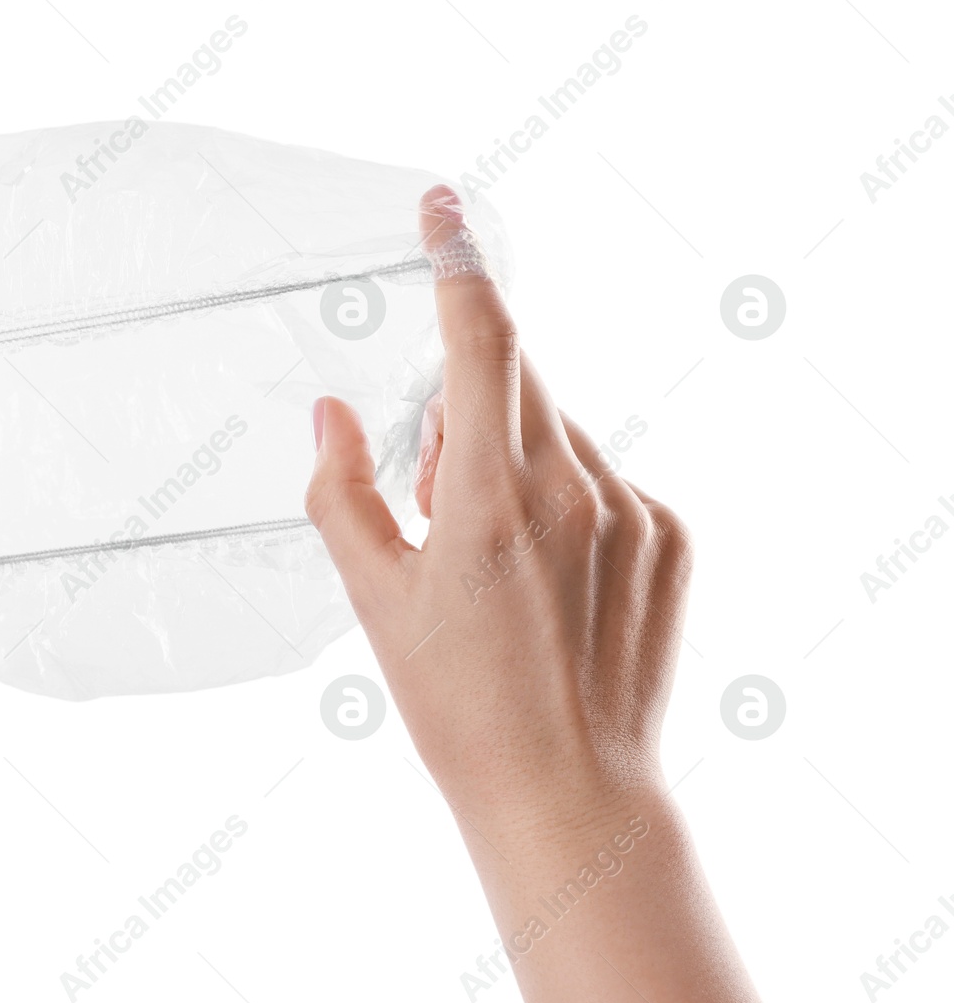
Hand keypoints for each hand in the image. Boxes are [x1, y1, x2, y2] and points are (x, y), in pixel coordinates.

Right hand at [305, 189, 805, 1002]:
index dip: (457, 265)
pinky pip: (604, 472)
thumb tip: (332, 413)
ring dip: (514, 456)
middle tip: (438, 495)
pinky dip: (565, 493)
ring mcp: (634, 509)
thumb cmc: (460, 708)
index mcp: (491, 500)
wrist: (571, 792)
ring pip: (557, 431)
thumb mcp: (374, 600)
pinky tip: (547, 577)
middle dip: (466, 407)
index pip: (478, 344)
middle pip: (516, 382)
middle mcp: (574, 488)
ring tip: (496, 559)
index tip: (444, 209)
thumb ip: (342, 491)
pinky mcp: (671, 533)